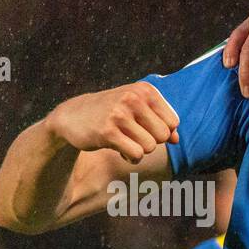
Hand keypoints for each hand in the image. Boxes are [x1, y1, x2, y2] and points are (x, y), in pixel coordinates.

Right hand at [46, 83, 178, 164]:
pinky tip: (118, 149)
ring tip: (124, 141)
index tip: (145, 128)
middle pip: (163, 136)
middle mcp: (133, 98)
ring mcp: (119, 114)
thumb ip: (162, 122)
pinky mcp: (108, 131)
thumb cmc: (112, 114)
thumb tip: (176, 140)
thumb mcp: (138, 111)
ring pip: (150, 146)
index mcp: (145, 90)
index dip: (162, 132)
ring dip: (139, 150)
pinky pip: (136, 154)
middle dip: (151, 141)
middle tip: (133, 136)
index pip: (173, 122)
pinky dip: (131, 157)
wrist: (72, 116)